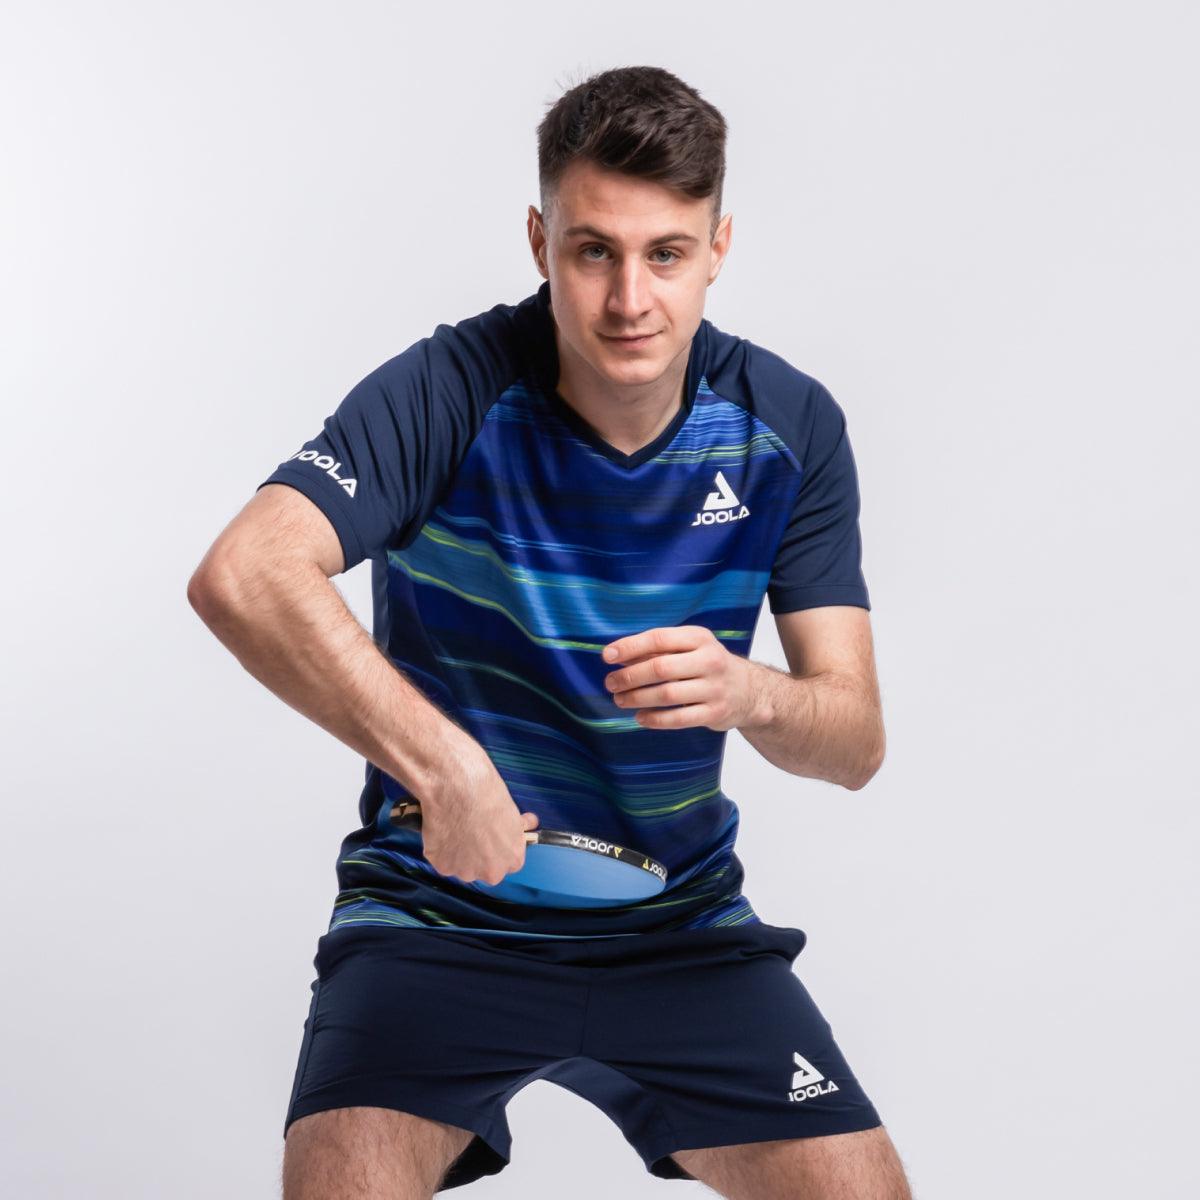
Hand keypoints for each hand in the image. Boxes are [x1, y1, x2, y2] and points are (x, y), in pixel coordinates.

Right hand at [420, 743, 539, 885]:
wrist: (457, 788)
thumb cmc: (486, 794)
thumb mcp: (512, 810)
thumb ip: (517, 826)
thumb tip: (528, 823)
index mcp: (512, 859)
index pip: (510, 863)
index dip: (500, 849)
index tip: (493, 838)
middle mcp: (491, 872)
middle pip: (485, 869)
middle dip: (479, 855)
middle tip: (472, 831)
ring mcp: (465, 871)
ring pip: (461, 866)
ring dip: (458, 853)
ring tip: (455, 828)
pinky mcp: (442, 866)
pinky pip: (441, 859)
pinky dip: (440, 848)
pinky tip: (442, 829)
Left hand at [601, 625, 762, 731]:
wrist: (749, 690)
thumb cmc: (708, 664)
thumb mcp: (690, 647)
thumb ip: (658, 650)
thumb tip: (617, 656)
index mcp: (699, 638)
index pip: (659, 639)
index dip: (630, 647)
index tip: (607, 656)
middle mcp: (709, 660)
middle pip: (661, 667)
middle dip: (630, 676)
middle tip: (611, 683)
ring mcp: (714, 688)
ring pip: (667, 694)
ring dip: (638, 698)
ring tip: (620, 700)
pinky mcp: (715, 713)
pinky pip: (679, 718)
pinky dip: (655, 719)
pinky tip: (640, 717)